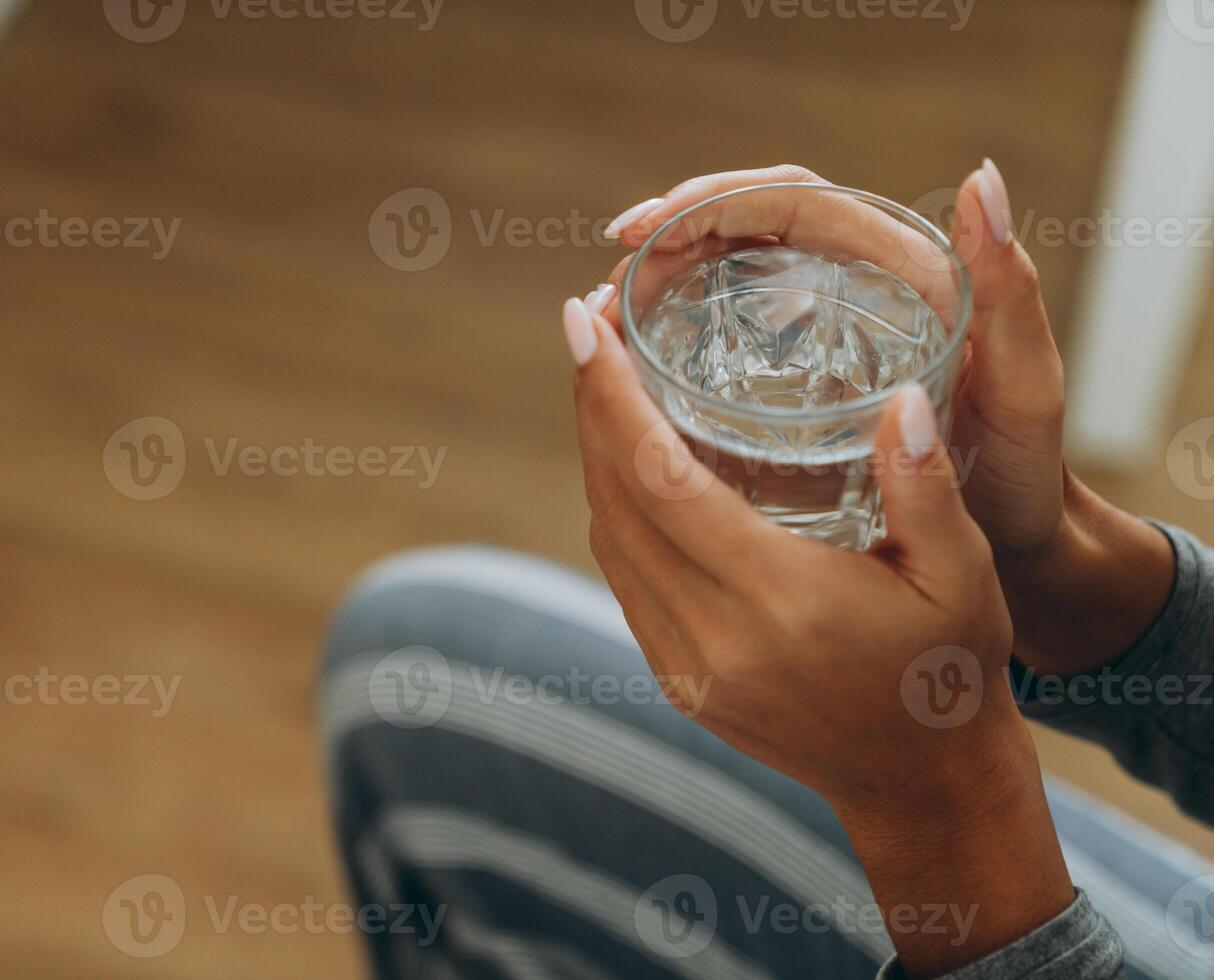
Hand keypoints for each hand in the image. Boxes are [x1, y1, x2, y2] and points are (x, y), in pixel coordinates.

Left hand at [563, 293, 1073, 976]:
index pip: (660, 479)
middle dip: (591, 406)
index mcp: (780, 601)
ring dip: (596, 456)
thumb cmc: (950, 668)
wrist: (921, 783)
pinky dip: (617, 513)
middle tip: (589, 326)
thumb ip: (927, 484)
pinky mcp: (677, 682)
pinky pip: (624, 579)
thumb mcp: (962, 572)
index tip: (581, 322)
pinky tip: (632, 463)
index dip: (610, 396)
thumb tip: (902, 394)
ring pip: (609, 540)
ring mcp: (686, 668)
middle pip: (614, 500)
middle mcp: (715, 638)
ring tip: (606, 382)